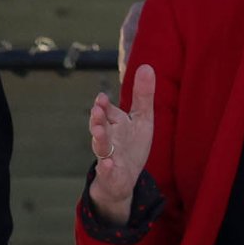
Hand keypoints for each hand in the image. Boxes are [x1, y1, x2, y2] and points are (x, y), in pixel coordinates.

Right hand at [85, 62, 153, 222]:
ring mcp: (109, 156)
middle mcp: (109, 138)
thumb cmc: (131, 145)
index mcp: (115, 124)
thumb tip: (147, 66)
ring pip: (101, 147)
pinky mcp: (111, 174)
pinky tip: (108, 165)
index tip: (102, 97)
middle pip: (101, 126)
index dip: (105, 105)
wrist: (122, 178)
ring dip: (99, 138)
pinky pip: (108, 171)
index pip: (108, 112)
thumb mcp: (142, 120)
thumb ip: (143, 96)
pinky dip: (107, 168)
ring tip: (97, 131)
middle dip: (98, 117)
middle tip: (97, 108)